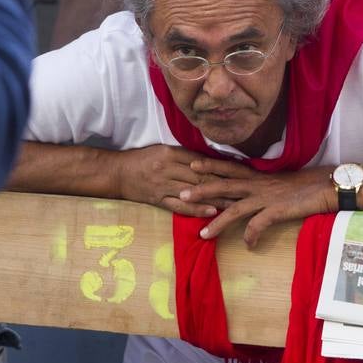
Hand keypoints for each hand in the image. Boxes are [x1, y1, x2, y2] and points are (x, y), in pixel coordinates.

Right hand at [114, 145, 231, 217]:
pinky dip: (197, 210)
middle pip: (201, 177)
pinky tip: (213, 212)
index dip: (223, 168)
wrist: (116, 173)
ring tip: (237, 203)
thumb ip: (186, 155)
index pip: (202, 161)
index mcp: (170, 153)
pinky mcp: (158, 200)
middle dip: (225, 184)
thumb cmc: (143, 159)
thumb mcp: (164, 150)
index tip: (242, 173)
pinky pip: (179, 207)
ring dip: (216, 198)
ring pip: (194, 192)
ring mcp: (162, 186)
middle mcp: (167, 169)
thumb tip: (214, 161)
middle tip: (247, 190)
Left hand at [179, 160, 335, 247]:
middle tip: (180, 196)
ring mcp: (268, 198)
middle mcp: (260, 185)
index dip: (212, 166)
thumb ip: (269, 187)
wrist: (331, 186)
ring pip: (236, 209)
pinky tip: (248, 246)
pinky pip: (259, 225)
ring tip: (203, 234)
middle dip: (202, 191)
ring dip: (218, 222)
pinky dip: (251, 236)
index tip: (193, 165)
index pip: (231, 168)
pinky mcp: (278, 210)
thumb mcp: (285, 183)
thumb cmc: (312, 185)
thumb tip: (261, 195)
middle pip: (225, 186)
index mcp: (261, 177)